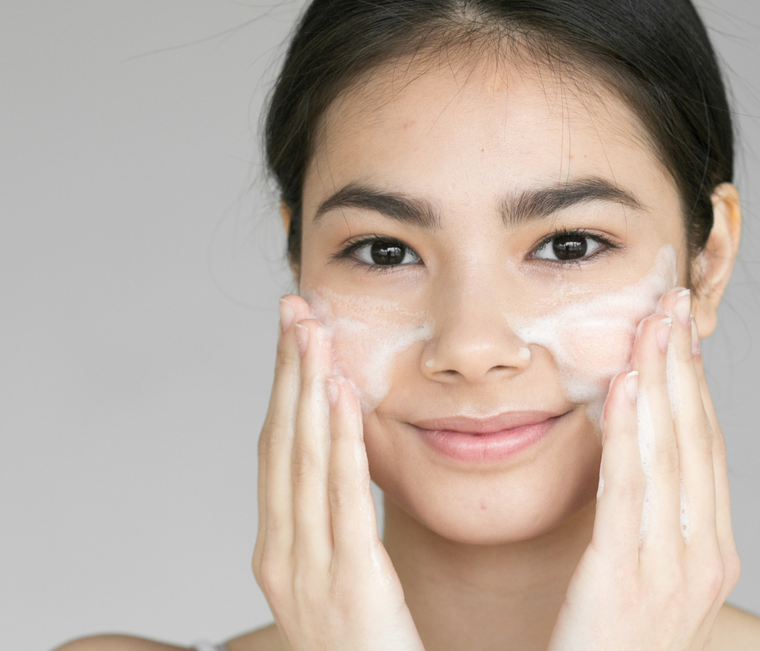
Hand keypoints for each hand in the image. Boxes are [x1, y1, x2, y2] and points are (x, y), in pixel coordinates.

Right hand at [252, 295, 425, 650]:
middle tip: (295, 307)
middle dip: (286, 370)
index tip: (291, 336)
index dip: (281, 389)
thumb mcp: (340, 583)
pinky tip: (342, 393)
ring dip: (308, 387)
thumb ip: (334, 531)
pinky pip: (343, 496)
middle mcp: (283, 553)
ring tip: (315, 329)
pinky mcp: (352, 582)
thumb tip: (345, 475)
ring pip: (304, 459)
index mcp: (278, 551)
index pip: (276, 452)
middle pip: (281, 442)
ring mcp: (310, 569)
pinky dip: (340, 439)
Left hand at [547, 288, 740, 650]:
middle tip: (672, 300)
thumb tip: (636, 450)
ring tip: (652, 320)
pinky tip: (628, 381)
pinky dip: (632, 429)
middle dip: (683, 364)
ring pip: (670, 453)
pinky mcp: (627, 577)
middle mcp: (706, 557)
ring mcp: (673, 570)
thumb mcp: (647, 577)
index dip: (695, 384)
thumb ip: (653, 520)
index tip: (681, 331)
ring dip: (662, 379)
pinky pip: (631, 489)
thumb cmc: (610, 643)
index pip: (707, 449)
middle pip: (695, 439)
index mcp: (714, 554)